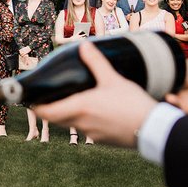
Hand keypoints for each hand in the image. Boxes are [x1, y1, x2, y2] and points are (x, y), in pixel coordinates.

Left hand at [30, 40, 155, 147]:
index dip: (37, 106)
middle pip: (56, 119)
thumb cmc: (132, 104)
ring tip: (73, 99)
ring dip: (67, 114)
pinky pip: (86, 129)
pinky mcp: (103, 140)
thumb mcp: (113, 80)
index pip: (47, 112)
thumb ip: (96, 63)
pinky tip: (94, 111)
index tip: (34, 97)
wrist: (152, 129)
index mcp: (80, 108)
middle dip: (51, 108)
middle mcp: (82, 123)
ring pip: (71, 124)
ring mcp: (92, 135)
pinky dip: (83, 120)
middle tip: (51, 95)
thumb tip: (83, 46)